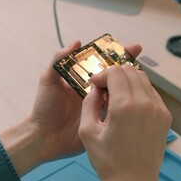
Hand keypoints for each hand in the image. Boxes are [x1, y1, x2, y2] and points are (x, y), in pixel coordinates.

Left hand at [30, 41, 142, 161]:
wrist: (43, 137)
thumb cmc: (44, 108)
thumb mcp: (48, 81)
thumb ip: (58, 60)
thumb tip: (77, 42)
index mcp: (83, 80)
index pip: (102, 64)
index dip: (116, 55)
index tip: (131, 48)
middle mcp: (93, 92)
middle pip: (114, 77)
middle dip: (128, 68)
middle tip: (138, 61)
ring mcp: (99, 107)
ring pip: (118, 93)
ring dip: (128, 86)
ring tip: (136, 79)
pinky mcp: (102, 122)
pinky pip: (117, 112)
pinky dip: (125, 106)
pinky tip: (132, 100)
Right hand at [79, 66, 171, 180]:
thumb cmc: (109, 161)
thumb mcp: (87, 131)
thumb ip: (89, 102)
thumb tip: (95, 88)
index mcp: (125, 106)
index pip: (115, 71)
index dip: (102, 74)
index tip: (96, 85)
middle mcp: (145, 104)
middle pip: (131, 70)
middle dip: (115, 75)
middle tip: (105, 89)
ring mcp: (158, 110)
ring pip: (143, 79)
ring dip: (128, 81)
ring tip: (117, 97)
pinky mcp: (165, 116)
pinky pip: (152, 93)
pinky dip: (140, 92)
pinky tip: (129, 106)